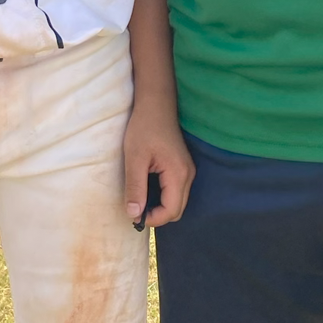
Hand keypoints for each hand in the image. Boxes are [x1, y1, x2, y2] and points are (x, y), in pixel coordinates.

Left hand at [123, 95, 194, 227]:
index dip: (153, 219)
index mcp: (178, 174)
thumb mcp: (135, 158)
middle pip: (177, 210)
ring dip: (160, 206)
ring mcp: (188, 170)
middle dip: (157, 215)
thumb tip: (133, 215)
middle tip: (135, 209)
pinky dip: (163, 196)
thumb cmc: (144, 128)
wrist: (156, 104)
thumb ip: (135, 187)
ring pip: (177, 201)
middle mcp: (188, 175)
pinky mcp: (183, 166)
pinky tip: (148, 187)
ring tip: (140, 198)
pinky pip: (176, 191)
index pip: (171, 211)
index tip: (133, 215)